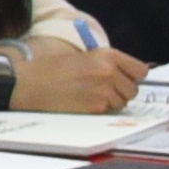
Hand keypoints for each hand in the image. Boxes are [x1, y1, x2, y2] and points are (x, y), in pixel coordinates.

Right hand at [16, 35, 148, 110]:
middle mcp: (109, 72)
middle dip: (121, 92)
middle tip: (102, 91)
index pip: (140, 70)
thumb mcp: (83, 57)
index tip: (123, 80)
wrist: (28, 82)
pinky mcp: (95, 107)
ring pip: (122, 103)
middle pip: (133, 90)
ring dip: (110, 103)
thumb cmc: (50, 69)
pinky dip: (99, 111)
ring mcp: (103, 91)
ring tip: (89, 97)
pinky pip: (108, 112)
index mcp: (107, 55)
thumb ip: (107, 64)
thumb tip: (128, 77)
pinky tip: (82, 104)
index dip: (132, 77)